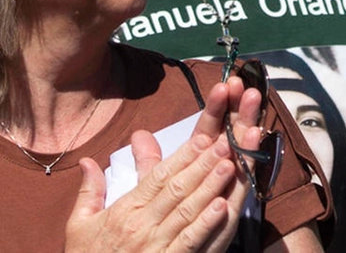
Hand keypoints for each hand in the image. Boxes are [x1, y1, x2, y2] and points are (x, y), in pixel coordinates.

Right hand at [63, 76, 265, 252]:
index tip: (204, 137)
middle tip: (227, 142)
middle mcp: (142, 225)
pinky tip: (223, 206)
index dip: (183, 156)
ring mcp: (156, 246)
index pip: (159, 177)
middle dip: (204, 164)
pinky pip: (189, 241)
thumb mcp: (81, 224)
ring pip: (187, 211)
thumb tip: (88, 161)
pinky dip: (206, 224)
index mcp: (126, 210)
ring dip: (210, 187)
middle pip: (178, 189)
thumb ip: (91, 191)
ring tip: (231, 165)